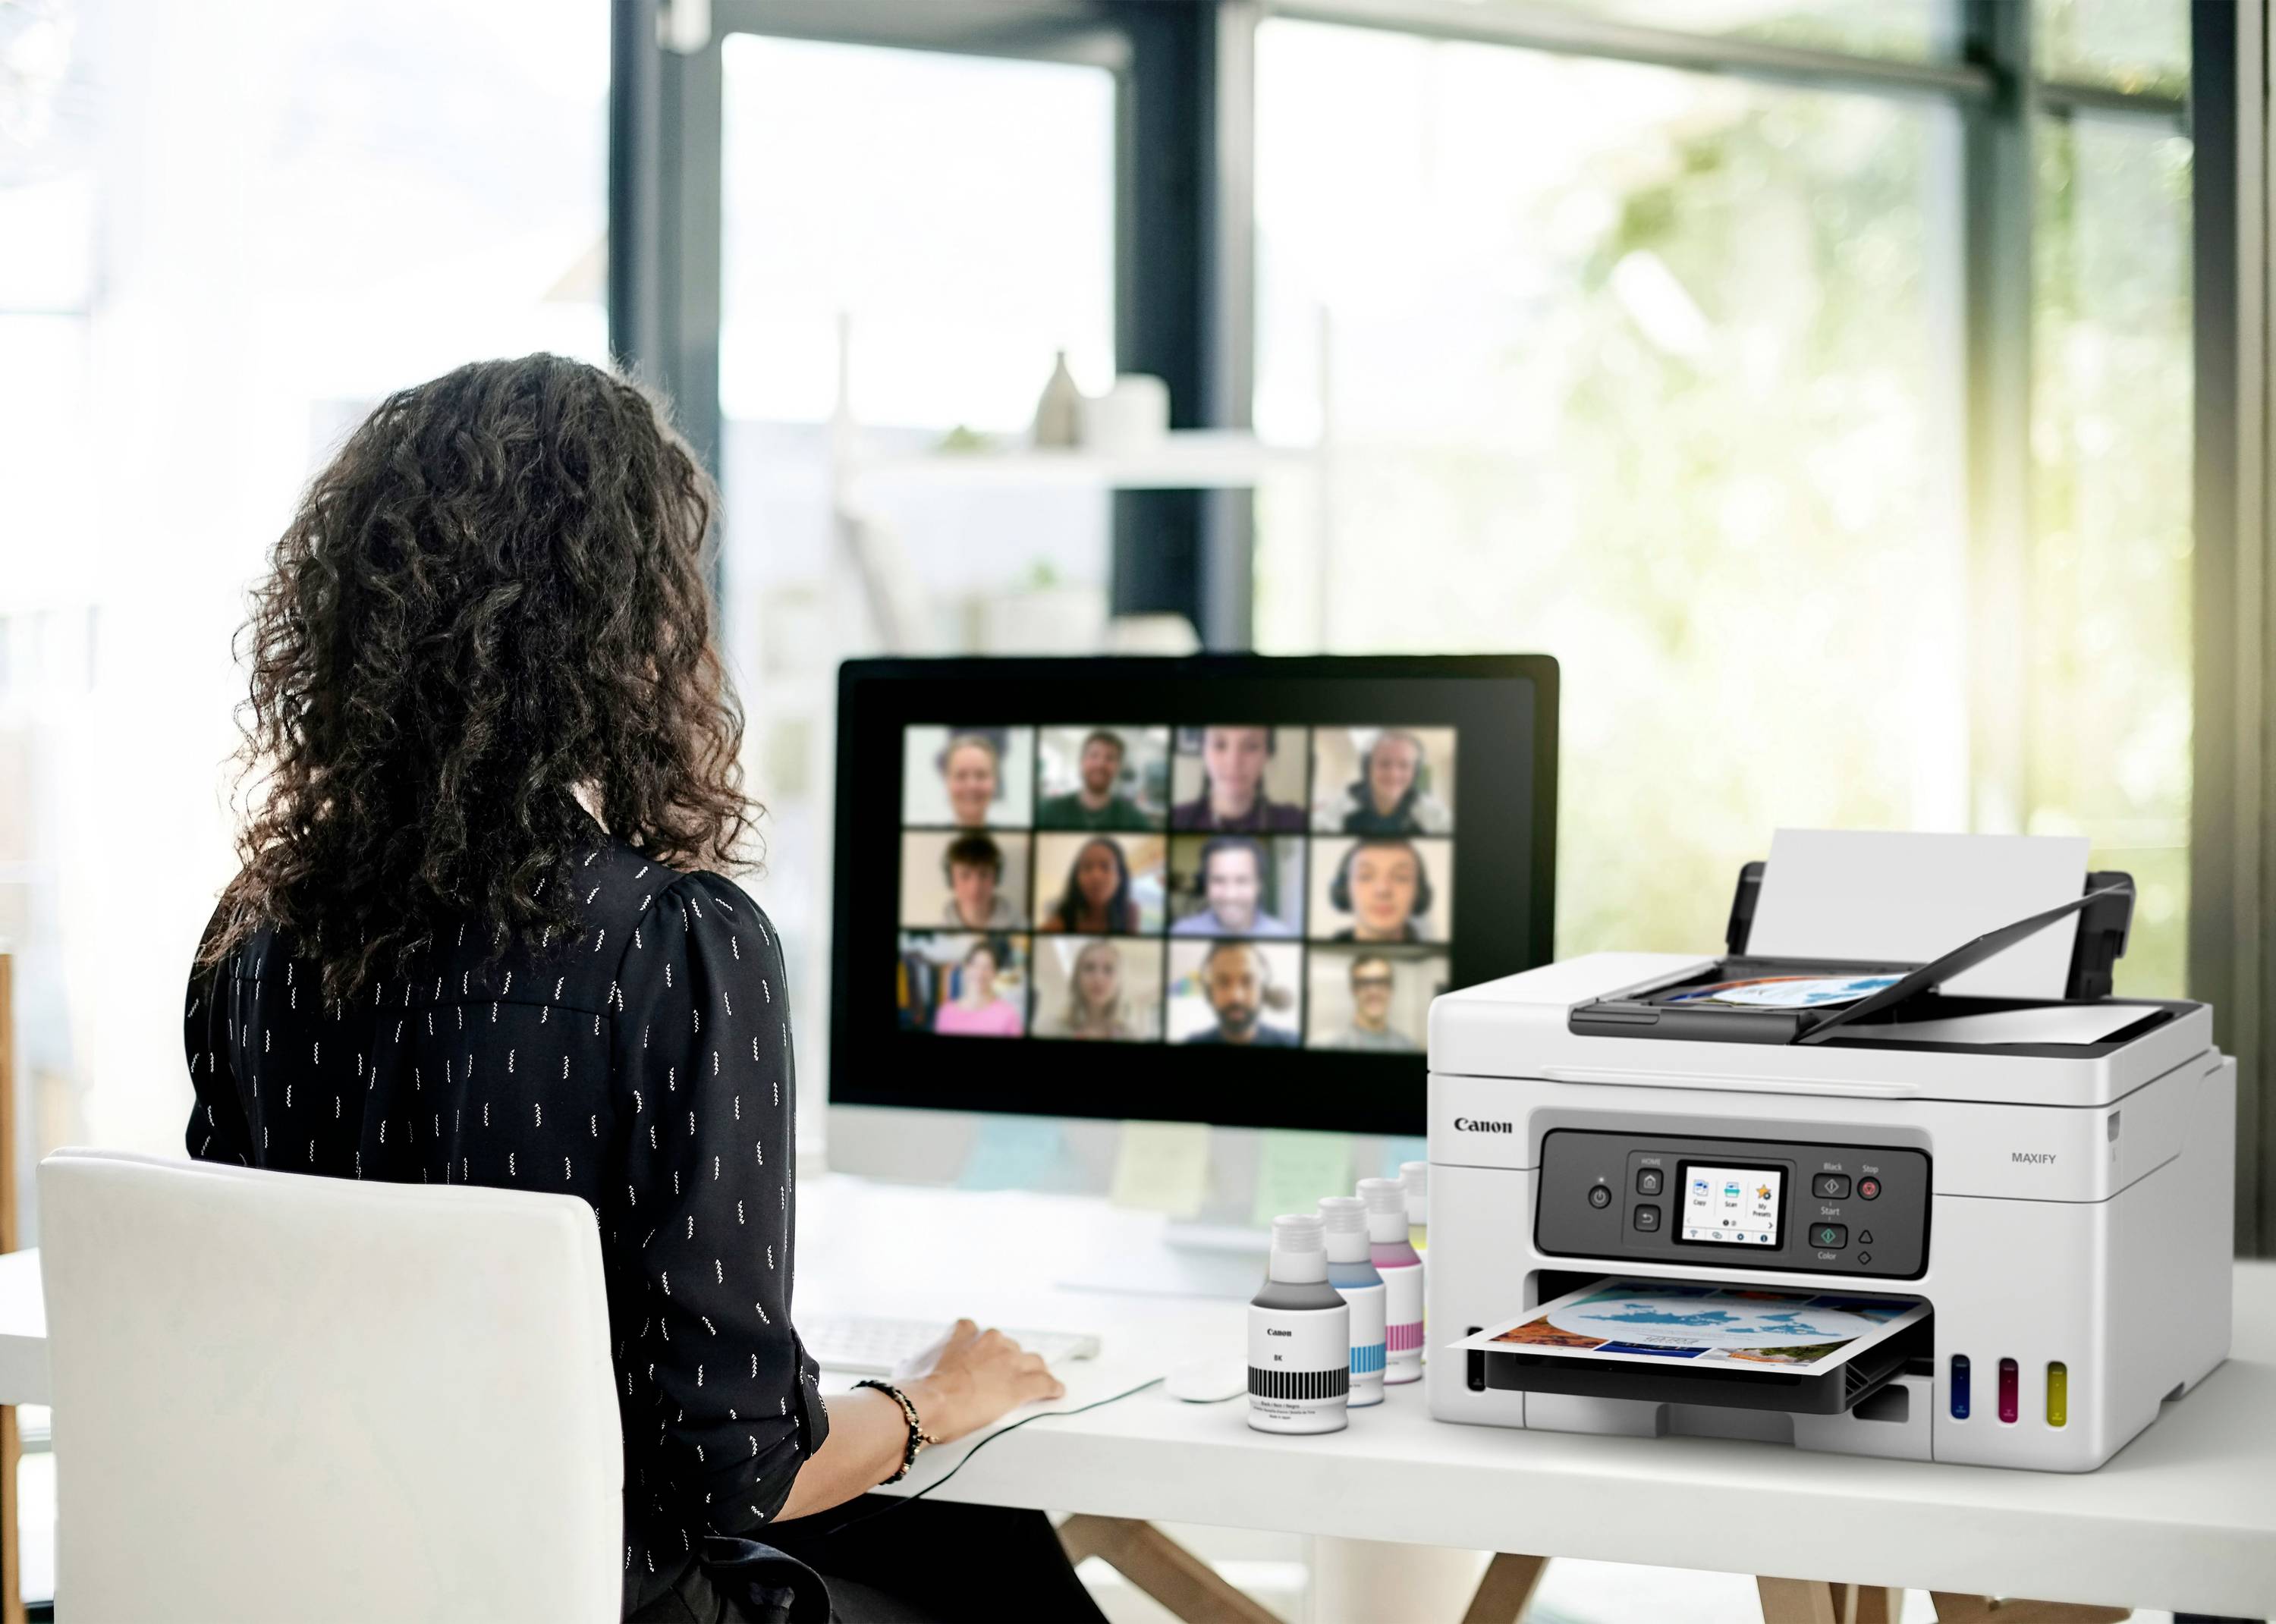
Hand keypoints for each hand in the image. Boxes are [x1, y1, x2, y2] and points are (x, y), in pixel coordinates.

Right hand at [902, 1319, 1064, 1444]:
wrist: (930, 1402)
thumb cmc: (918, 1388)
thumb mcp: (911, 1364)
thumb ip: (919, 1360)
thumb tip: (911, 1367)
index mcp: (965, 1332)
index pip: (978, 1332)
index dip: (982, 1348)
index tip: (982, 1358)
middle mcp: (991, 1340)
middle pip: (1010, 1347)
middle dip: (1009, 1361)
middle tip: (1004, 1378)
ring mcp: (1009, 1361)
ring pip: (1032, 1361)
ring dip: (1034, 1371)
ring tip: (1037, 1381)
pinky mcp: (1021, 1385)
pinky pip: (1045, 1383)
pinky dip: (1052, 1388)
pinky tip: (1055, 1392)